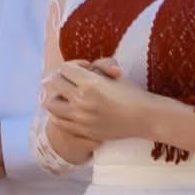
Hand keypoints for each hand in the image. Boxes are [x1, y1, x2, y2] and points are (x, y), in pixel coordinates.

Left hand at [42, 58, 159, 146]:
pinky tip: (68, 109)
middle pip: (53, 82)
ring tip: (66, 95)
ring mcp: (80, 118)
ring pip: (49, 103)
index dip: (73, 65)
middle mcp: (82, 100)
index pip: (64, 68)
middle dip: (61, 77)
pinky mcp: (81, 131)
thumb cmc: (131, 93)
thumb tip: (84, 67)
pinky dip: (59, 113)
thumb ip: (99, 64)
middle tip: (71, 79)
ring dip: (56, 95)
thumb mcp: (115, 73)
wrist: (144, 118)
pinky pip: (57, 121)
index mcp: (90, 83)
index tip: (84, 68)